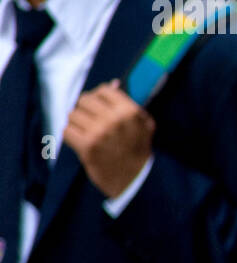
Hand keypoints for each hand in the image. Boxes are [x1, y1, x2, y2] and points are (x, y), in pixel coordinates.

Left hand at [63, 80, 153, 198]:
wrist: (134, 179)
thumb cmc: (139, 150)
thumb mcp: (144, 124)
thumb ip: (129, 103)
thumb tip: (113, 83)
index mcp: (130, 111)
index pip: (104, 90)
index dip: (99, 97)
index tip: (100, 106)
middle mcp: (114, 119)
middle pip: (84, 100)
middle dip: (85, 109)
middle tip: (91, 120)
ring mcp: (99, 133)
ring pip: (73, 115)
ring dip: (77, 123)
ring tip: (87, 131)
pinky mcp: (87, 147)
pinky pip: (67, 130)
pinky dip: (71, 136)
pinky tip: (81, 141)